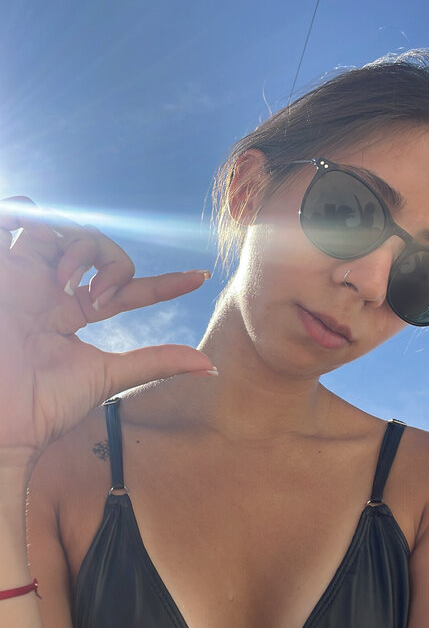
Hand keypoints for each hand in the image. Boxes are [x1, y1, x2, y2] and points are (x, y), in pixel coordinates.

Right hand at [0, 196, 214, 467]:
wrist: (0, 417)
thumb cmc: (44, 404)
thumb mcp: (107, 376)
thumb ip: (155, 362)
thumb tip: (210, 366)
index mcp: (76, 313)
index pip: (128, 289)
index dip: (164, 283)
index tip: (201, 278)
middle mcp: (51, 290)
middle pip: (96, 247)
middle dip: (109, 261)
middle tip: (97, 294)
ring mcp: (24, 277)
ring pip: (61, 228)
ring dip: (76, 243)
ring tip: (65, 278)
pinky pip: (10, 220)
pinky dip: (23, 211)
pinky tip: (34, 220)